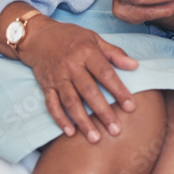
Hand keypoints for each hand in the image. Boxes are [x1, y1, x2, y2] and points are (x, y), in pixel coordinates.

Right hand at [18, 18, 138, 143]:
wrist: (38, 36)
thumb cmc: (71, 37)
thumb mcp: (94, 39)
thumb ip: (114, 53)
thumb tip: (135, 65)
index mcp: (87, 52)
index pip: (106, 74)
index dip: (119, 91)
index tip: (131, 107)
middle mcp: (71, 65)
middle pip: (89, 91)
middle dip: (103, 112)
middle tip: (115, 130)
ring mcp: (57, 77)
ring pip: (71, 102)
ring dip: (83, 121)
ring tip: (95, 138)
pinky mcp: (46, 86)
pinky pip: (52, 105)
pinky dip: (60, 119)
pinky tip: (70, 132)